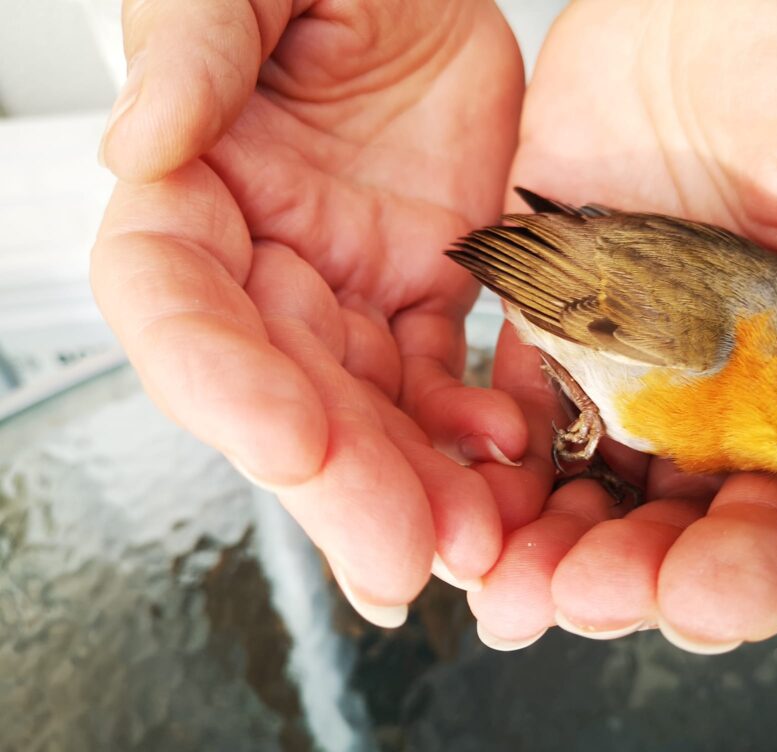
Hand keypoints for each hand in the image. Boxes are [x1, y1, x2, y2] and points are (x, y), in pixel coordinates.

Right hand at [91, 0, 526, 625]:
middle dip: (341, 483)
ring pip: (371, 415)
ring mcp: (348, 291)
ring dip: (416, 489)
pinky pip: (445, 384)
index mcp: (193, 198)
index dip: (223, 385)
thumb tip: (142, 143)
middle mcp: (266, 267)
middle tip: (403, 555)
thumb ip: (187, 45)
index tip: (285, 442)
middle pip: (286, 397)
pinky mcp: (423, 295)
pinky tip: (513, 464)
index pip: (178, 312)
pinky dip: (476, 435)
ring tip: (472, 545)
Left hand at [468, 0, 776, 649]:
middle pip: (683, 529)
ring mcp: (637, 369)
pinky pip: (523, 425)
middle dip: (635, 579)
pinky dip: (497, 476)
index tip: (708, 590)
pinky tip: (472, 504)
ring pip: (596, 499)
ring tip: (510, 583)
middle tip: (583, 592)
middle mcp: (727, 388)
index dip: (759, 569)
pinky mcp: (559, 332)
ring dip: (551, 552)